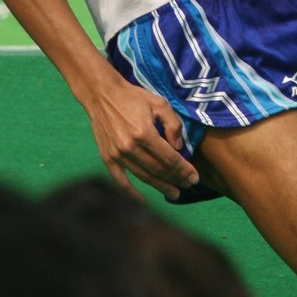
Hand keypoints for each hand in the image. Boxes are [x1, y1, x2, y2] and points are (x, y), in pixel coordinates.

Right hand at [86, 71, 198, 201]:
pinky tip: (142, 201)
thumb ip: (173, 124)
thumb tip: (179, 147)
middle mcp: (130, 147)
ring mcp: (117, 154)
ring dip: (160, 186)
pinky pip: (120, 180)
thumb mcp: (159, 103)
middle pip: (158, 170)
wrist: (102, 95)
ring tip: (174, 193)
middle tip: (188, 185)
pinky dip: (131, 193)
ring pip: (143, 176)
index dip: (184, 169)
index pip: (170, 158)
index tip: (194, 178)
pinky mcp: (107, 157)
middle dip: (176, 179)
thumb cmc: (133, 97)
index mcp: (144, 133)